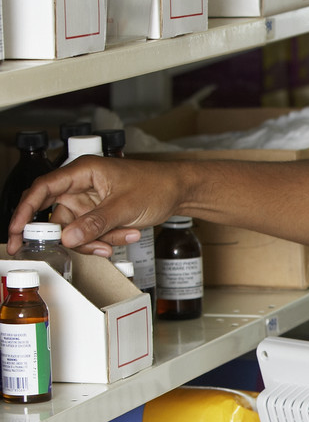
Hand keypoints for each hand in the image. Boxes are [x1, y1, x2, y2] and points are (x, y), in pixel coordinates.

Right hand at [6, 156, 182, 256]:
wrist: (179, 191)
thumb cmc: (156, 185)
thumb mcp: (124, 206)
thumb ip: (94, 223)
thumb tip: (68, 238)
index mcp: (82, 172)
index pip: (42, 189)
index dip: (25, 210)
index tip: (17, 232)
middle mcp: (80, 186)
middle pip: (57, 216)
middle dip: (69, 236)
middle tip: (74, 249)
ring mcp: (90, 202)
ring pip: (76, 230)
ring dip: (97, 240)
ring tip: (123, 234)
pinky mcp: (100, 215)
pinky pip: (93, 234)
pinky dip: (107, 239)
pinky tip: (128, 233)